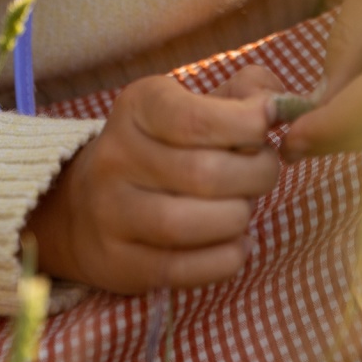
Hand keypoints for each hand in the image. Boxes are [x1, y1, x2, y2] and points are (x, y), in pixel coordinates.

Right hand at [23, 66, 281, 292]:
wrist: (83, 206)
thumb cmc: (162, 146)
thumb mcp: (193, 104)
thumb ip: (245, 92)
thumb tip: (278, 104)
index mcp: (137, 107)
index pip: (196, 117)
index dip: (246, 124)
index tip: (267, 123)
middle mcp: (117, 156)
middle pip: (206, 173)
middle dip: (256, 174)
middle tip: (264, 171)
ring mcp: (112, 213)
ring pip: (195, 223)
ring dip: (240, 217)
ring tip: (244, 207)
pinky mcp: (119, 263)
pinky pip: (185, 269)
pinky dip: (226, 258)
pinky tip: (235, 243)